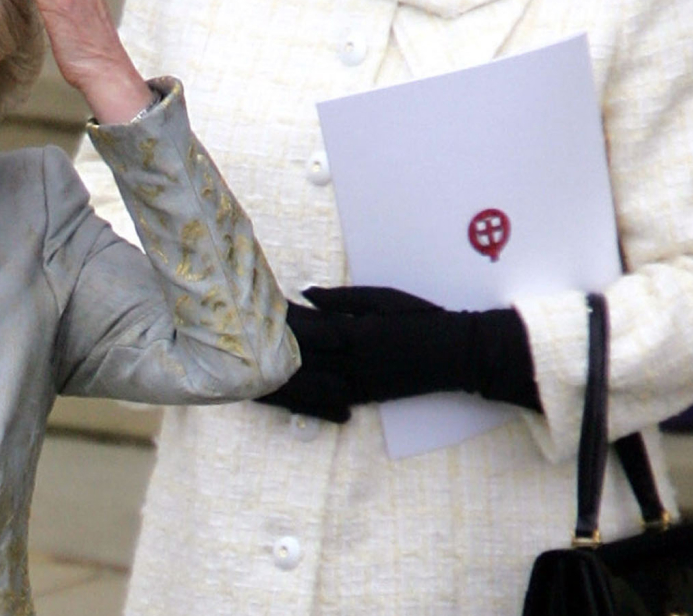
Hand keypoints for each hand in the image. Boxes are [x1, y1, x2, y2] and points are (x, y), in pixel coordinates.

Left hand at [257, 286, 538, 422]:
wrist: (459, 354)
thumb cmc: (423, 319)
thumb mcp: (384, 299)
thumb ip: (342, 299)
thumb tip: (304, 294)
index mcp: (353, 331)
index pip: (302, 327)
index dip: (273, 322)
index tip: (248, 312)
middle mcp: (351, 361)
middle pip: (297, 359)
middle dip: (264, 352)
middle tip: (233, 345)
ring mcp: (358, 383)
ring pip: (306, 384)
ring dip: (274, 380)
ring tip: (243, 375)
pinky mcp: (366, 397)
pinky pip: (326, 400)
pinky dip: (301, 398)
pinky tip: (280, 395)